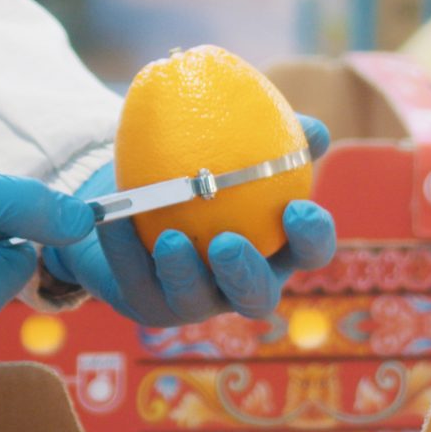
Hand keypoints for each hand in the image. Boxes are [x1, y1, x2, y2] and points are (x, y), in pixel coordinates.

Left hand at [42, 114, 335, 325]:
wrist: (139, 203)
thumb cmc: (206, 175)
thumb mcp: (237, 151)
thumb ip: (276, 137)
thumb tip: (315, 128)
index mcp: (274, 248)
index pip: (308, 253)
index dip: (311, 239)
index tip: (297, 209)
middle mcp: (237, 283)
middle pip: (256, 296)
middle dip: (244, 275)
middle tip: (226, 242)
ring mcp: (193, 299)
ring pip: (193, 299)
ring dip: (183, 271)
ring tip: (169, 238)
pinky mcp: (147, 302)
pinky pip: (134, 279)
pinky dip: (124, 249)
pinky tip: (115, 218)